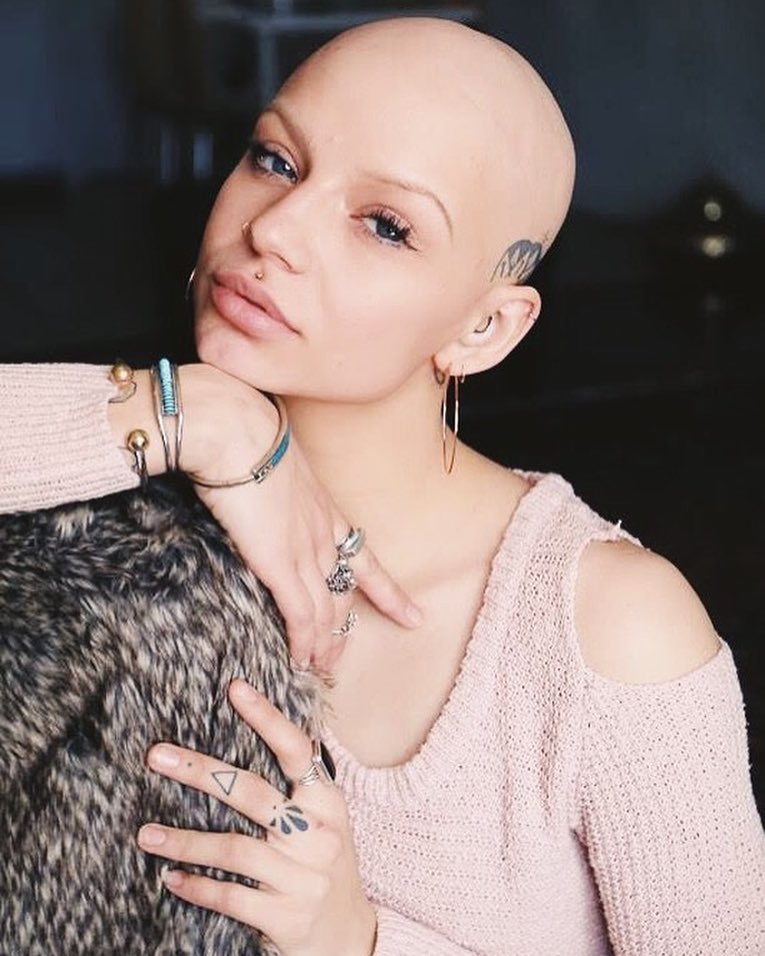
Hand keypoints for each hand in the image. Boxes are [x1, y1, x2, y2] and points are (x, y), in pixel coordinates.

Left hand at [137, 680, 376, 955]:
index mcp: (329, 801)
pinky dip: (197, 885)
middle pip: (253, 793)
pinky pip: (232, 897)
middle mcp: (319, 834)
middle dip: (201, 771)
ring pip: (235, 849)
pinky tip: (171, 878)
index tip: (235, 689)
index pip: (297, 750)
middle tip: (157, 756)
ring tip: (146, 834)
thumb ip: (296, 786)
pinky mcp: (288, 916)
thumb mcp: (324, 820)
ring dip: (184, 841)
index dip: (267, 718)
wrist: (349, 937)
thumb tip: (251, 731)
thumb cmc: (324, 864)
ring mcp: (305, 877)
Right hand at [178, 365, 420, 669]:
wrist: (233, 426)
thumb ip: (274, 485)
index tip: (412, 615)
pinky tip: (301, 659)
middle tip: (340, 663)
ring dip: (324, 645)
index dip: (388, 593)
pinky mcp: (280, 562)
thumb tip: (257, 492)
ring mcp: (306, 549)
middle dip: (344, 631)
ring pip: (326, 610)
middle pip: (345, 593)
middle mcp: (323, 533)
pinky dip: (303, 641)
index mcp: (324, 508)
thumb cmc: (243, 433)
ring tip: (321, 672)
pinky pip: (300, 614)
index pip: (365, 558)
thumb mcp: (272, 460)